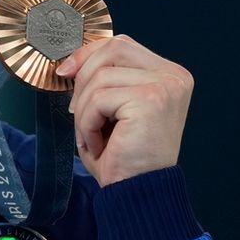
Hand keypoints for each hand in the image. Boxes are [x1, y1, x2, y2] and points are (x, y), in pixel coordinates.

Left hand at [56, 34, 192, 186]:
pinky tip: (100, 144)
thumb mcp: (112, 108)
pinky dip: (88, 124)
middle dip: (83, 77)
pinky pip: (99, 100)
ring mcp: (165, 86)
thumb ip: (101, 78)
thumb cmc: (124, 157)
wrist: (137, 194)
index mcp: (168, 74)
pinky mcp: (151, 100)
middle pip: (111, 49)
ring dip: (84, 109)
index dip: (88, 54)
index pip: (120, 44)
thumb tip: (69, 62)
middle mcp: (173, 76)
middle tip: (77, 111)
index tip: (65, 71)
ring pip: (100, 77)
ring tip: (93, 135)